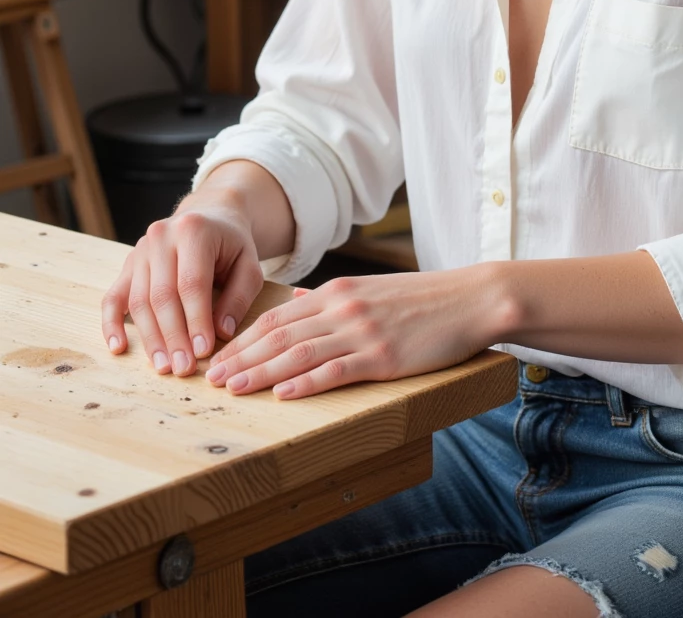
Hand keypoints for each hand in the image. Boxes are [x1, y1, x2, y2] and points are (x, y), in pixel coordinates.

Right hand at [101, 202, 264, 376]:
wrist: (208, 216)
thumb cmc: (231, 244)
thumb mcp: (249, 264)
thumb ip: (238, 297)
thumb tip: (221, 333)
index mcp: (194, 230)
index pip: (192, 283)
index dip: (196, 320)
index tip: (203, 352)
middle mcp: (162, 236)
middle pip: (162, 295)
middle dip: (173, 336)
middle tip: (182, 368)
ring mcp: (140, 249)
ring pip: (139, 300)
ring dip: (150, 338)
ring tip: (163, 366)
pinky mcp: (128, 264)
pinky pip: (113, 297)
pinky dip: (112, 323)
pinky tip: (119, 347)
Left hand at [204, 265, 496, 399]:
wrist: (471, 299)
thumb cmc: (424, 299)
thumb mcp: (372, 291)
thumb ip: (334, 299)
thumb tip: (299, 301)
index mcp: (338, 290)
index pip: (278, 317)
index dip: (244, 339)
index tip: (219, 358)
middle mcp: (343, 307)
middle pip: (279, 335)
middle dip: (241, 357)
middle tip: (211, 379)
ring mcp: (363, 331)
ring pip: (299, 352)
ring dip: (261, 372)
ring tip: (233, 388)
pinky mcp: (384, 356)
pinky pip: (336, 370)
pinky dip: (305, 382)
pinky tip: (283, 393)